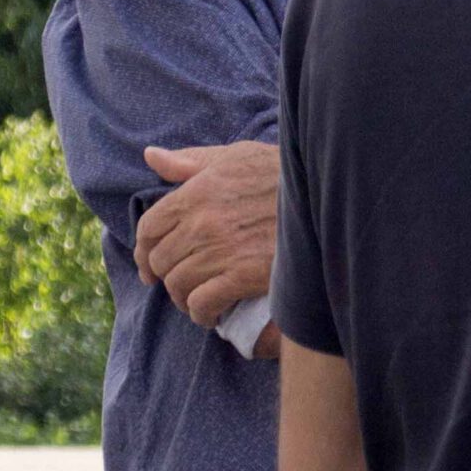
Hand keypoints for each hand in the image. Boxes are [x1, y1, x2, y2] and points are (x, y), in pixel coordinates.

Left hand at [133, 142, 279, 330]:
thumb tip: (151, 156)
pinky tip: (212, 314)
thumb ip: (192, 161)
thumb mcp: (237, 157)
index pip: (149, 228)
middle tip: (180, 284)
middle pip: (161, 260)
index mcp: (197, 192)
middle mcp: (202, 222)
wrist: (326, 199)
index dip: (144, 250)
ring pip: (178, 285)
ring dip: (184, 298)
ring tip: (197, 300)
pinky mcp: (243, 275)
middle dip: (165, 276)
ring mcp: (221, 251)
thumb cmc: (281, 174)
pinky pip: (203, 303)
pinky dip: (202, 313)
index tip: (150, 264)